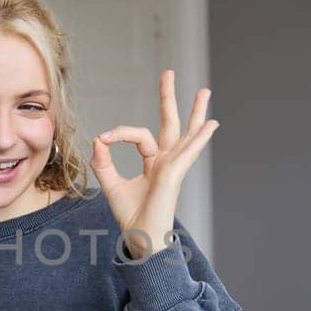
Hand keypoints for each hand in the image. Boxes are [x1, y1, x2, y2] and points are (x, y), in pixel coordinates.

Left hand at [90, 70, 218, 258]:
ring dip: (196, 112)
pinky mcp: (174, 175)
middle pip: (171, 123)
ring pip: (186, 133)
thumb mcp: (111, 184)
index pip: (139, 136)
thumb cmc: (131, 216)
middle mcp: (166, 161)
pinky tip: (212, 124)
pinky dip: (199, 138)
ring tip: (205, 91)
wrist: (140, 238)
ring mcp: (173, 167)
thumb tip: (98, 139)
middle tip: (169, 72)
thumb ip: (103, 162)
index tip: (103, 138)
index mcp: (154, 162)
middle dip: (170, 98)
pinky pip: (186, 152)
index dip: (119, 134)